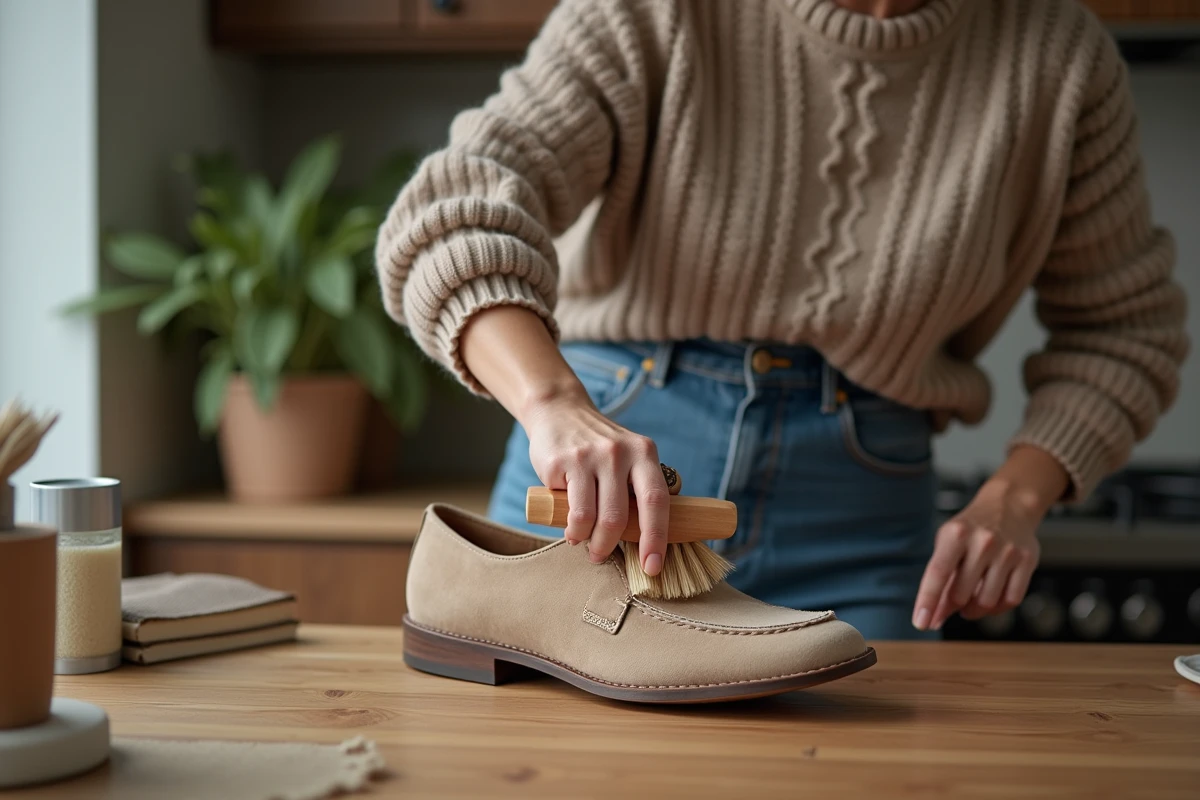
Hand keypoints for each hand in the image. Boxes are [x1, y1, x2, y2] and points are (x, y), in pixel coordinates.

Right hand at [524, 391, 668, 575]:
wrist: (559, 411)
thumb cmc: (599, 447)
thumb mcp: (629, 456)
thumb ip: (638, 488)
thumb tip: (648, 539)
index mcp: (644, 452)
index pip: (657, 501)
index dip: (657, 538)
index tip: (654, 566)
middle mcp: (619, 452)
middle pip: (620, 516)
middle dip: (611, 546)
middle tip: (602, 556)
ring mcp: (589, 456)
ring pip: (593, 518)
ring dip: (589, 541)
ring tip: (584, 544)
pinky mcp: (561, 462)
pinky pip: (570, 511)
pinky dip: (572, 529)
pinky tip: (571, 529)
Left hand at [913, 446, 1068, 630]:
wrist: (1007, 505)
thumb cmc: (970, 529)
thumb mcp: (946, 543)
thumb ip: (939, 578)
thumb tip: (932, 617)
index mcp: (955, 534)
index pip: (938, 573)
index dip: (927, 601)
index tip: (921, 623)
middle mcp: (983, 541)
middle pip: (961, 594)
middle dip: (951, 607)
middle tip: (949, 607)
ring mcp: (1007, 551)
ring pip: (987, 602)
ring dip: (974, 610)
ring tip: (969, 600)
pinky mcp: (1027, 560)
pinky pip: (1011, 600)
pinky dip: (997, 608)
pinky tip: (989, 599)